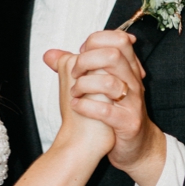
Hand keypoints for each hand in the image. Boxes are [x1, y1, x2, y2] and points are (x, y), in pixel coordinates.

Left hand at [64, 30, 166, 185]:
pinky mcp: (129, 123)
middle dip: (87, 60)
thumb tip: (49, 55)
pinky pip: (105, 111)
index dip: (95, 41)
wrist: (135, 145)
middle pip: (114, 55)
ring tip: (74, 93)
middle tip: (75, 73)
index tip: (82, 53)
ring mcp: (132, 103)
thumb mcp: (99, 86)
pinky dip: (85, 107)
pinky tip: (76, 107)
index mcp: (128, 69)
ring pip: (109, 83)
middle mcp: (133, 82)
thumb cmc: (113, 112)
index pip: (118, 39)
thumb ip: (75, 68)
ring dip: (84, 85)